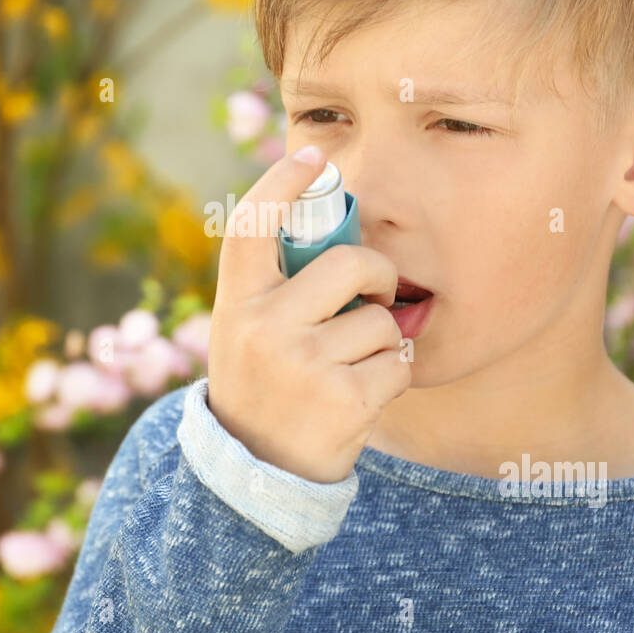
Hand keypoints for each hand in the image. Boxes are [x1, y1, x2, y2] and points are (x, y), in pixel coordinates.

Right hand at [205, 145, 410, 483]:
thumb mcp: (246, 332)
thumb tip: (338, 227)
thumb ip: (278, 287)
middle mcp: (262, 328)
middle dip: (378, 276)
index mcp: (235, 304)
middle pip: (348, 263)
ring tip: (354, 367)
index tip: (314, 158)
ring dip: (383, 343)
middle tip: (376, 296)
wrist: (253, 474)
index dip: (283, 183)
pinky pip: (398, 364)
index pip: (252, 226)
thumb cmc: (262, 386)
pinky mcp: (343, 399)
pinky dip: (393, 379)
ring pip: (381, 320)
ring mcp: (302, 364)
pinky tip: (363, 397)